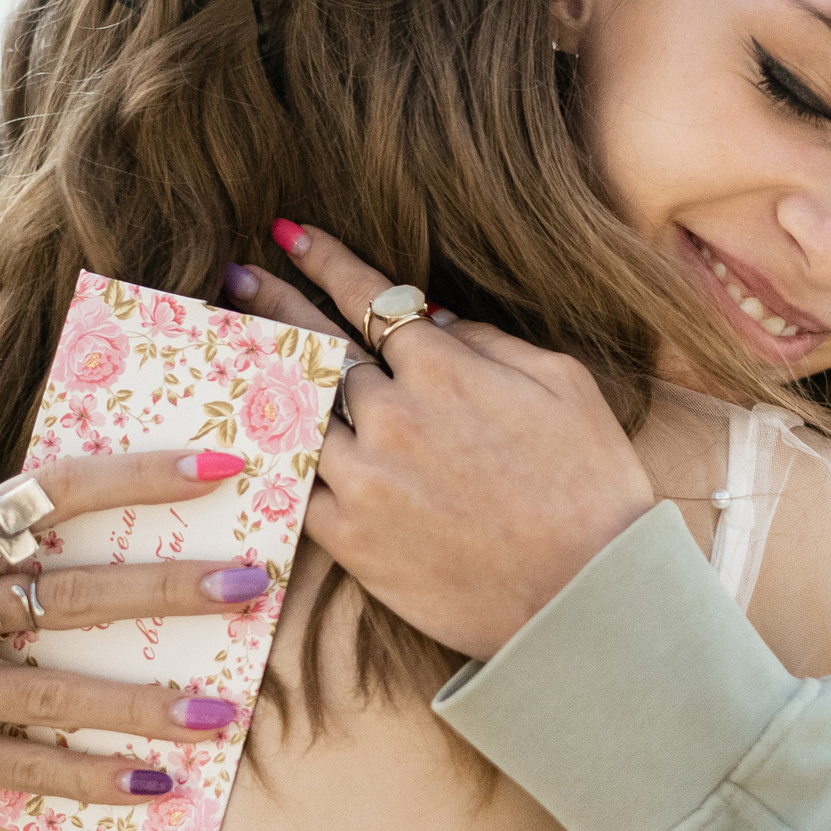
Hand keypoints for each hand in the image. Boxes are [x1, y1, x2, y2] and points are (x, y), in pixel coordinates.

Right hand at [0, 449, 272, 830]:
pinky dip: (95, 776)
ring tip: (223, 712)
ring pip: (57, 689)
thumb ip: (13, 541)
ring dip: (148, 705)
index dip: (138, 475)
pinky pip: (27, 764)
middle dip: (171, 589)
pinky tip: (158, 783)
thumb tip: (145, 514)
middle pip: (70, 592)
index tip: (220, 466)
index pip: (51, 489)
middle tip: (250, 584)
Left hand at [227, 221, 657, 660]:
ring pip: (298, 415)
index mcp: (444, 368)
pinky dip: (281, 459)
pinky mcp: (350, 539)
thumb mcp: (563, 385)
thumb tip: (434, 321)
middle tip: (240, 280)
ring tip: (238, 356)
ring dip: (266, 381)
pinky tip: (256, 440)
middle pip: (318, 348)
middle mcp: (392, 415)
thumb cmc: (592, 485)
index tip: (291, 235)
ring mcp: (363, 478)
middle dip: (276, 305)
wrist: (587, 595)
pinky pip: (298, 486)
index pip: (367, 297)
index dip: (325, 260)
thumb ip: (490, 342)